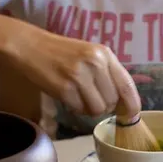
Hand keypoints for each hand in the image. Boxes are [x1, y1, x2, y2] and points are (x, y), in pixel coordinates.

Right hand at [8, 29, 140, 118]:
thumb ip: (108, 74)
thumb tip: (124, 104)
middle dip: (105, 106)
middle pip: (113, 101)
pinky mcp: (64, 88)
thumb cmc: (63, 53)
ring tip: (80, 97)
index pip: (127, 85)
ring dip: (90, 109)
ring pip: (98, 109)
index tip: (132, 115)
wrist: (30, 46)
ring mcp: (79, 76)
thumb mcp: (90, 55)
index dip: (132, 104)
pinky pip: (80, 110)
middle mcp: (95, 63)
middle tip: (92, 97)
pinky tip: (68, 97)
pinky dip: (76, 108)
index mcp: (105, 54)